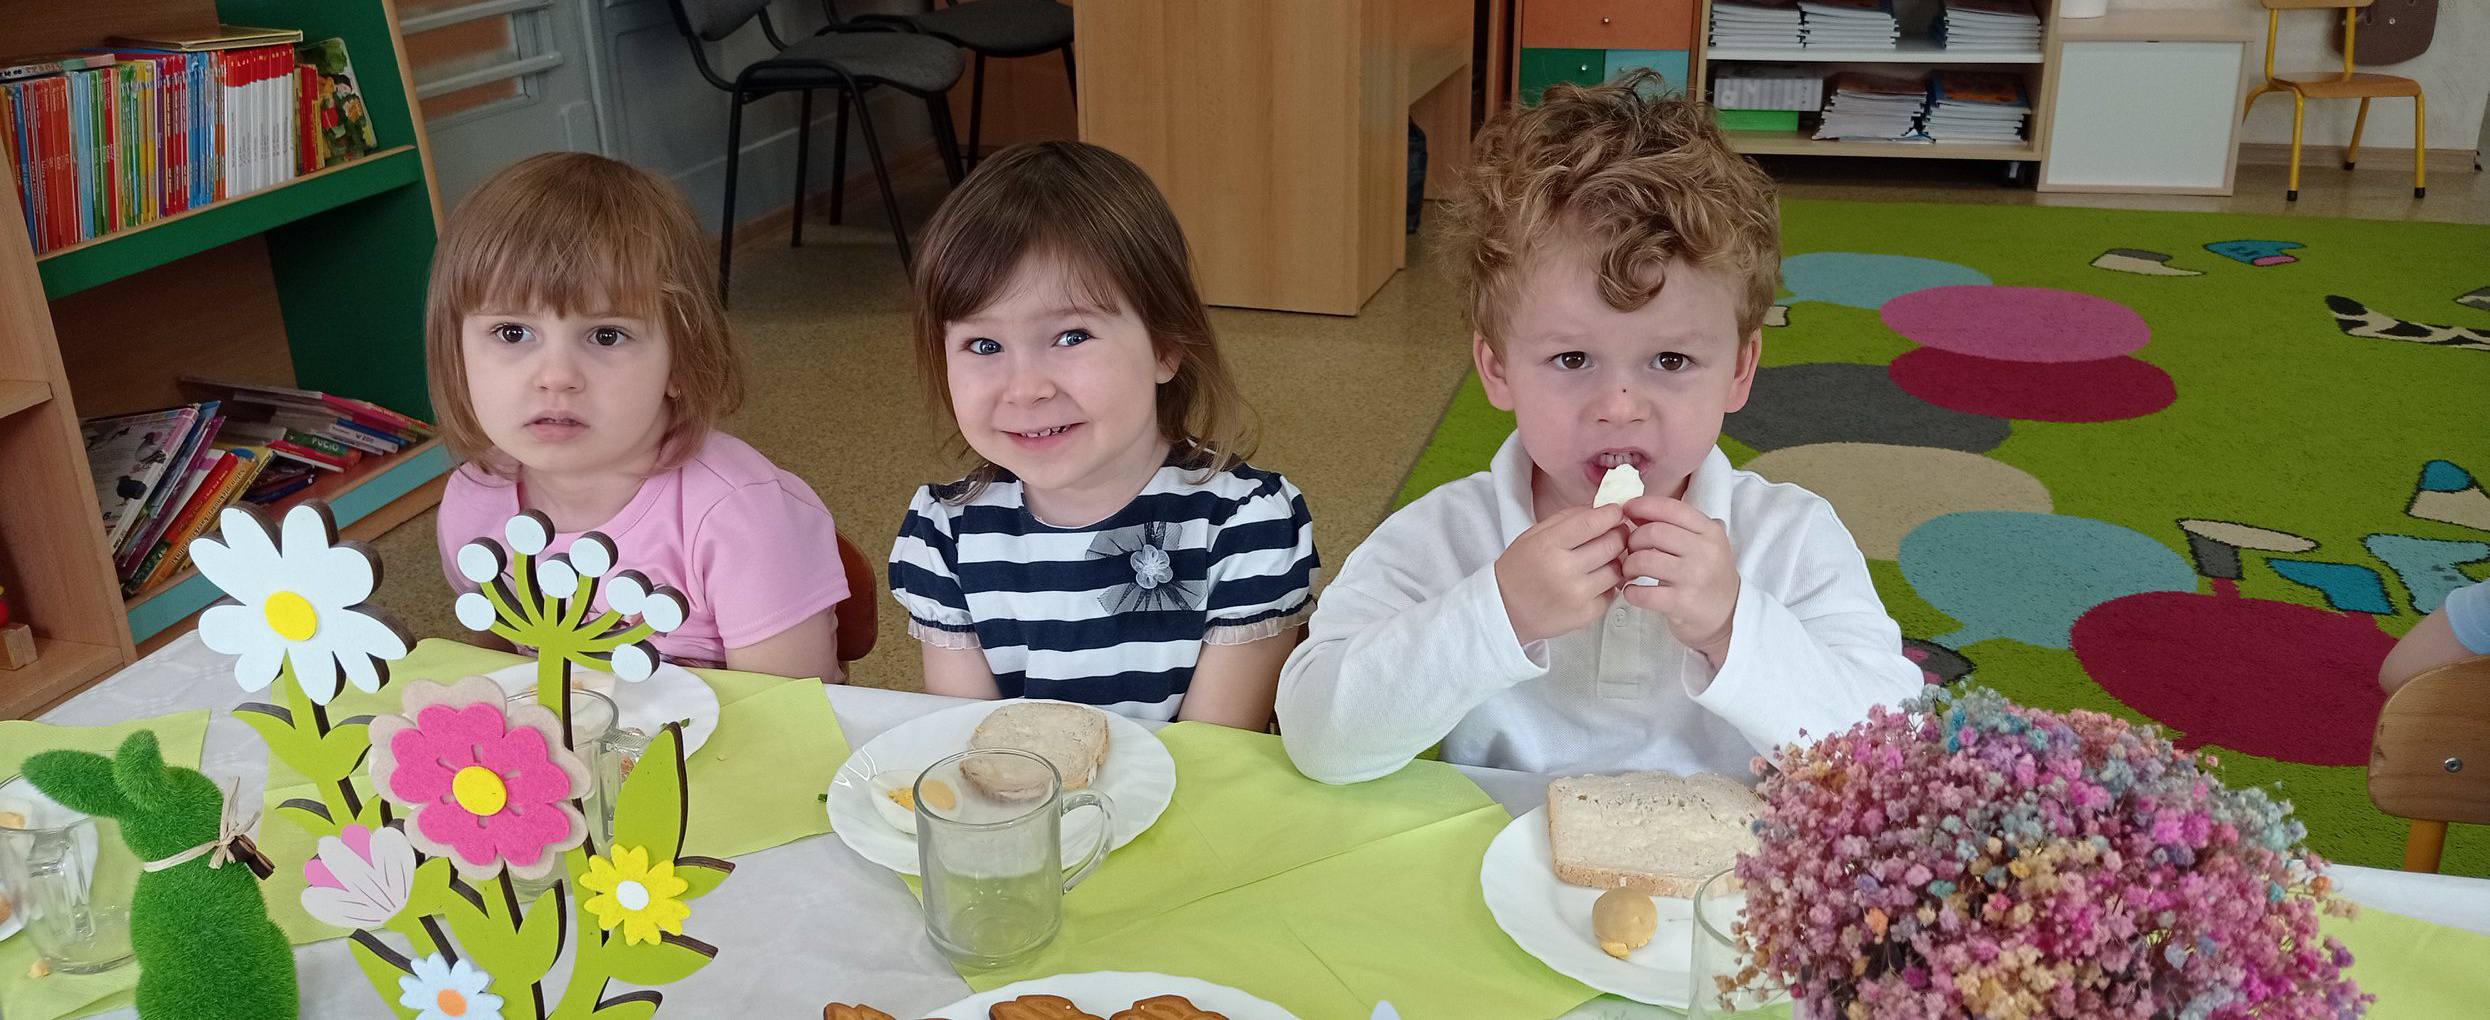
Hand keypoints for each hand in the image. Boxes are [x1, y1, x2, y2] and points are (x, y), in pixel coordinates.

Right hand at [1496, 503, 1627, 645]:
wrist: (1506, 610)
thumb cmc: (1519, 570)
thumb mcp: (1533, 535)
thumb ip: (1567, 519)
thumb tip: (1602, 510)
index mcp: (1548, 545)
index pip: (1592, 523)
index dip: (1611, 514)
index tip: (1615, 511)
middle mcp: (1564, 570)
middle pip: (1612, 544)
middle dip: (1618, 534)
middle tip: (1615, 533)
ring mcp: (1577, 594)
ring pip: (1617, 569)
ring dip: (1615, 560)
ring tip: (1602, 559)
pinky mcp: (1586, 614)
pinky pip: (1612, 592)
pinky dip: (1607, 585)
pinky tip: (1593, 581)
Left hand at [1618, 496, 1738, 662]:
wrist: (1729, 616)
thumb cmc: (1709, 576)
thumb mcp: (1706, 544)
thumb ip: (1678, 525)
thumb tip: (1636, 510)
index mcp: (1710, 532)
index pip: (1672, 508)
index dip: (1644, 506)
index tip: (1627, 511)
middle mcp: (1705, 552)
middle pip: (1653, 532)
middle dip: (1633, 540)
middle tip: (1630, 550)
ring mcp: (1694, 578)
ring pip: (1644, 560)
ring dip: (1628, 566)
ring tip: (1630, 572)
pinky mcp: (1682, 603)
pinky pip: (1643, 593)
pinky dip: (1631, 592)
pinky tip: (1633, 592)